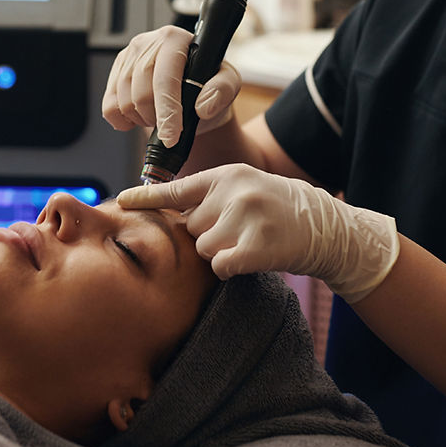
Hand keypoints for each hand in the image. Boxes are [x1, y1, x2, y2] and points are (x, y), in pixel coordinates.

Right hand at [102, 25, 241, 147]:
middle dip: (157, 119)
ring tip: (160, 115)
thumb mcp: (228, 83)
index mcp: (174, 39)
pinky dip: (123, 120)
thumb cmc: (209, 84)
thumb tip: (203, 105)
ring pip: (123, 102)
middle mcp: (148, 42)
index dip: (167, 112)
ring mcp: (128, 55)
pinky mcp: (116, 71)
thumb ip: (222, 90)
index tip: (172, 137)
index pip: (165, 80)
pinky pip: (109, 106)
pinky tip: (140, 117)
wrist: (192, 88)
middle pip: (141, 94)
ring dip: (143, 119)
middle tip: (172, 124)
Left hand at [117, 164, 399, 302]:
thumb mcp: (244, 189)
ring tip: (248, 243)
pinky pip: (221, 267)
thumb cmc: (278, 210)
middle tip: (237, 233)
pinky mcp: (258, 245)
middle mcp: (234, 192)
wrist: (325, 226)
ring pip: (203, 251)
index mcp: (226, 176)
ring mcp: (247, 217)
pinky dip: (230, 270)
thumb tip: (169, 217)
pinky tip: (250, 259)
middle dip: (207, 237)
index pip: (177, 189)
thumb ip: (210, 199)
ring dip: (220, 254)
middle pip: (190, 230)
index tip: (120, 202)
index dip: (146, 199)